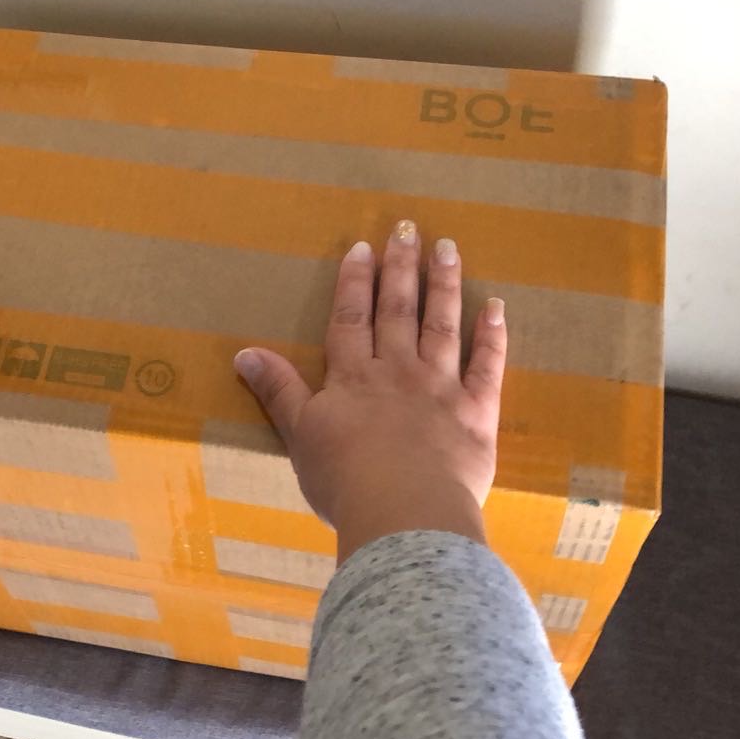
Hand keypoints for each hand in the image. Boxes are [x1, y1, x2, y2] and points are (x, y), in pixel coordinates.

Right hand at [234, 220, 507, 560]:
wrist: (403, 510)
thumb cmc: (345, 479)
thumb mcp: (299, 435)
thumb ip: (277, 391)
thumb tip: (243, 353)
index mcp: (353, 378)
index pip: (352, 318)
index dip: (356, 281)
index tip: (364, 247)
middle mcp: (397, 371)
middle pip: (398, 310)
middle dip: (402, 267)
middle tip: (409, 228)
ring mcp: (440, 388)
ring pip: (442, 325)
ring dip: (445, 285)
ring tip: (448, 248)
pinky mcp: (476, 413)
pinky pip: (487, 367)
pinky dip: (492, 337)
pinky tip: (496, 308)